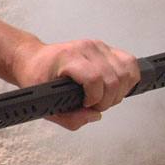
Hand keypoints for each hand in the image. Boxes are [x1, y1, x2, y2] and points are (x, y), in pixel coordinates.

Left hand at [10, 39, 139, 129]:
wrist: (34, 59)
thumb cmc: (37, 76)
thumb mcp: (44, 103)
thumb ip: (70, 118)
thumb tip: (94, 116)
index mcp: (68, 58)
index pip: (95, 78)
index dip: (95, 98)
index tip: (88, 104)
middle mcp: (86, 48)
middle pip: (113, 79)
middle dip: (108, 100)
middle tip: (97, 105)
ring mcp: (99, 47)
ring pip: (126, 72)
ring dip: (120, 91)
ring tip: (106, 97)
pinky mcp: (107, 49)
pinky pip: (130, 63)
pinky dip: (129, 79)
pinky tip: (117, 87)